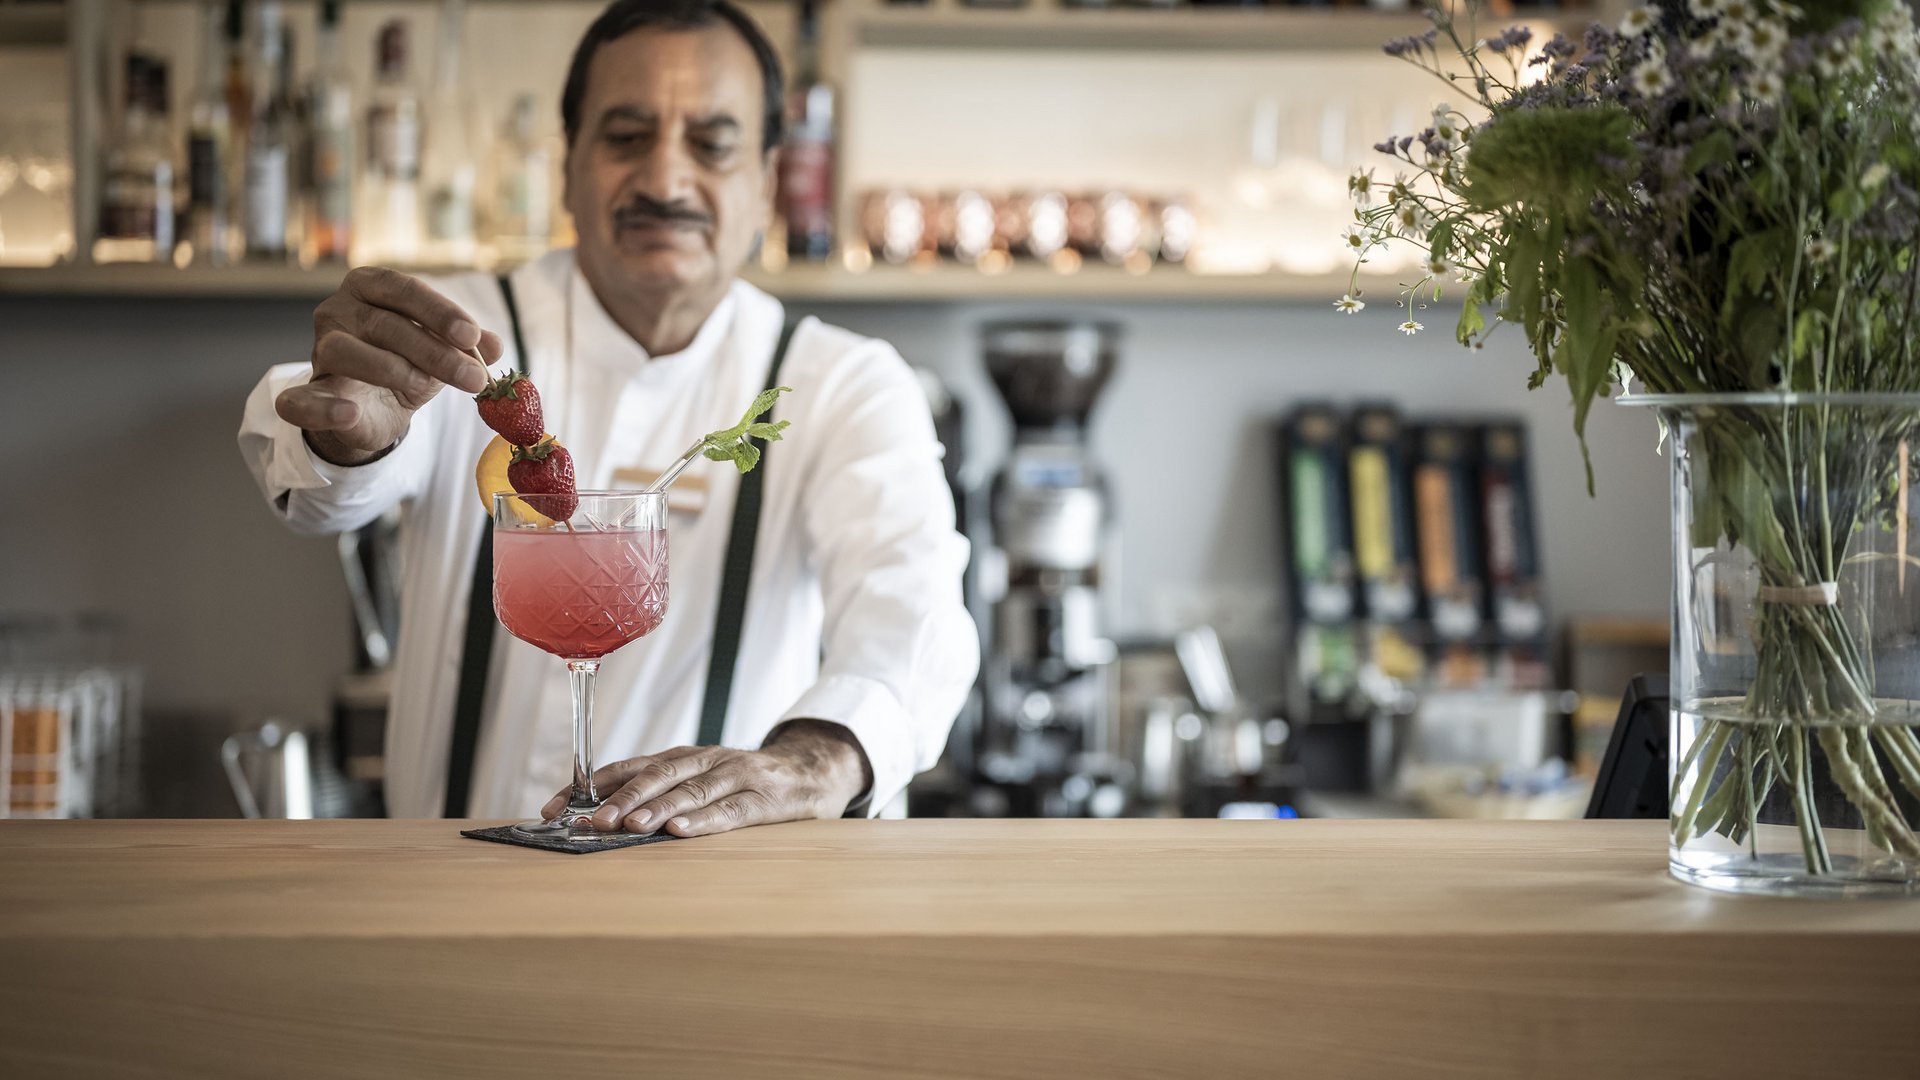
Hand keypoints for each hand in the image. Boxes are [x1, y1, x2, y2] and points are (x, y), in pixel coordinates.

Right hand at [274, 266, 504, 465]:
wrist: (370, 410)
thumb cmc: (405, 364)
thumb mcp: (442, 352)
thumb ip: (467, 346)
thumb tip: (496, 345)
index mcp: (369, 288)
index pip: (402, 288)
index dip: (438, 311)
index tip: (472, 336)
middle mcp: (337, 311)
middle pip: (383, 323)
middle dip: (435, 351)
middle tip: (473, 377)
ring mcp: (319, 352)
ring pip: (344, 351)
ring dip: (392, 370)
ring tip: (426, 388)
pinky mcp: (308, 394)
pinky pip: (300, 400)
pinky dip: (323, 408)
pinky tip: (350, 412)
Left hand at [544, 720, 873, 837]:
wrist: (816, 771)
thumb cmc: (750, 782)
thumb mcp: (704, 780)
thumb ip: (665, 793)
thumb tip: (603, 819)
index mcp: (685, 758)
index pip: (630, 766)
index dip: (591, 786)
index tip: (552, 807)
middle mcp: (707, 760)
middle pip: (658, 775)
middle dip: (619, 797)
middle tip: (588, 821)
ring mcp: (738, 775)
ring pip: (691, 790)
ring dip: (656, 807)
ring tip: (628, 825)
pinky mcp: (766, 799)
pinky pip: (732, 810)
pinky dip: (704, 820)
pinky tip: (680, 831)